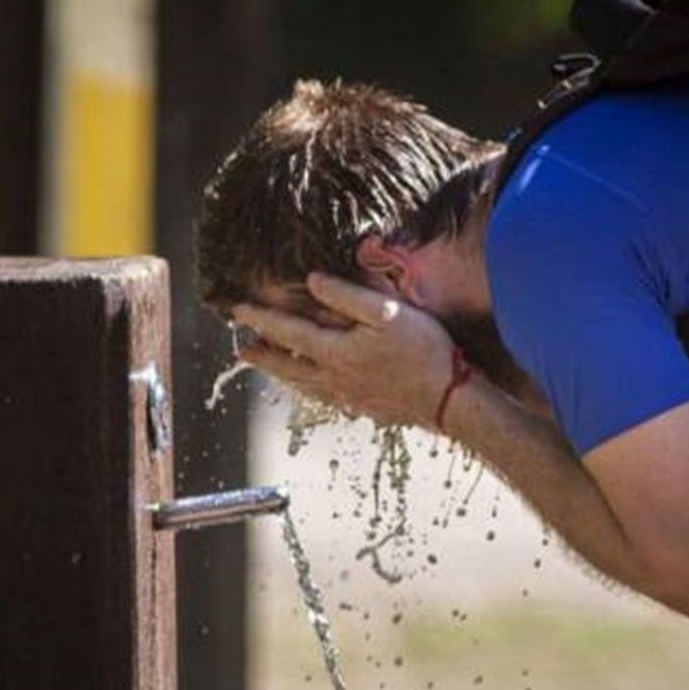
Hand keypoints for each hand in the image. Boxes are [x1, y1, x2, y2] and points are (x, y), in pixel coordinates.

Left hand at [232, 272, 455, 427]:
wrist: (450, 399)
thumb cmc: (423, 350)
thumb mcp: (387, 312)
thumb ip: (346, 295)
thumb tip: (312, 281)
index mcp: (336, 352)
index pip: (288, 333)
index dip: (262, 320)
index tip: (239, 311)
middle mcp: (335, 378)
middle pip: (289, 366)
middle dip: (264, 356)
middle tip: (242, 350)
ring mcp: (350, 397)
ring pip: (305, 385)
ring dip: (283, 374)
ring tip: (269, 368)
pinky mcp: (367, 408)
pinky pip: (327, 398)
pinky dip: (311, 390)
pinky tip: (317, 388)